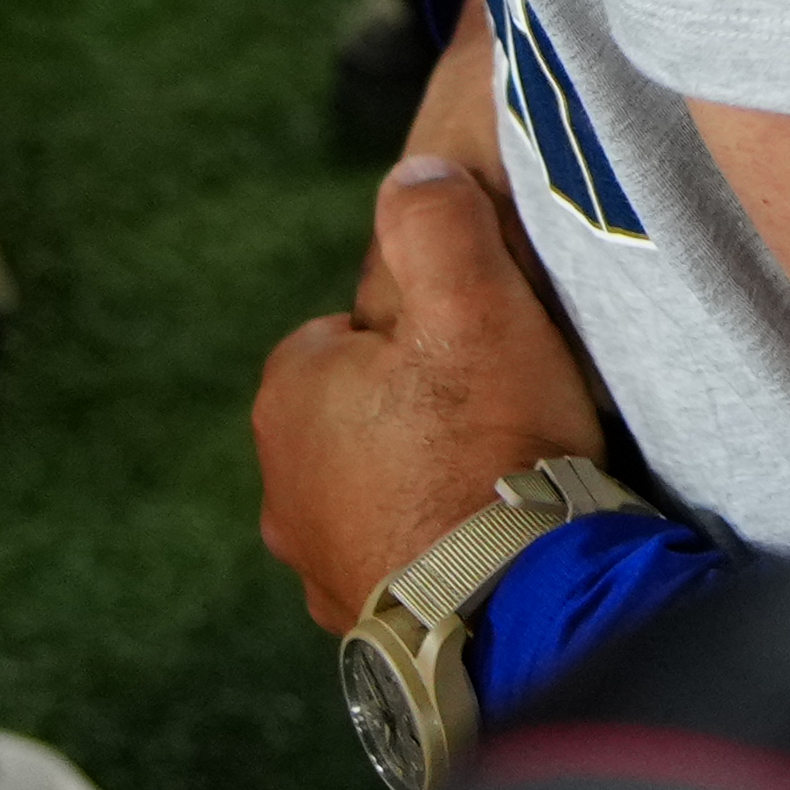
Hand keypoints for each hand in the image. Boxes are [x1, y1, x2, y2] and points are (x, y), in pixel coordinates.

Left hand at [255, 145, 608, 632]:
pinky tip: (493, 536)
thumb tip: (412, 173)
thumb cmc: (486, 442)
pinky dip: (434, 544)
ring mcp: (315, 558)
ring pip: (374, 487)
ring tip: (504, 476)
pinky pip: (397, 556)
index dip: (421, 332)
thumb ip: (434, 222)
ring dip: (424, 479)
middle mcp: (280, 482)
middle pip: (359, 411)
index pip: (346, 333)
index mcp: (289, 395)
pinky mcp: (357, 616)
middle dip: (416, 407)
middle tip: (500, 409)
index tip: (480, 349)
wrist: (508, 604)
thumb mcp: (473, 301)